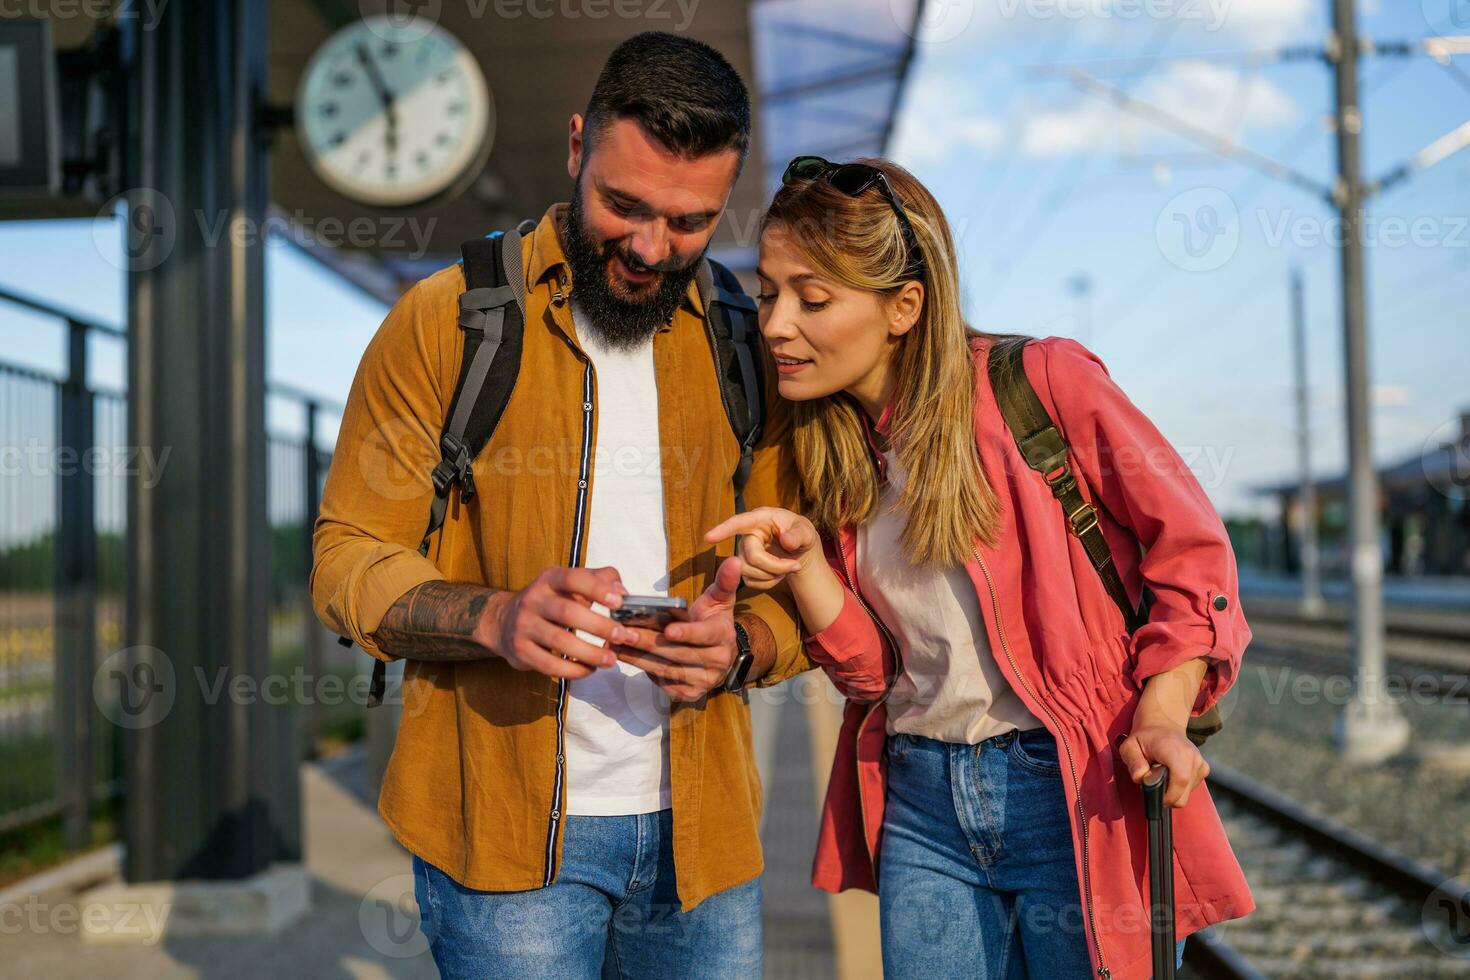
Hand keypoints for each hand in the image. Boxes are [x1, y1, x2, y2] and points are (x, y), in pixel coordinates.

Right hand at [483, 566, 634, 679]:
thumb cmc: (550, 602)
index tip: (619, 602)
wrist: (504, 622)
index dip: (597, 589)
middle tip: (622, 636)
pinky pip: (549, 664)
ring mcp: (524, 625)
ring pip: (559, 641)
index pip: (573, 578)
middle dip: (599, 626)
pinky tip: (589, 669)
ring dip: (590, 653)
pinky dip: (573, 670)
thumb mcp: (570, 584)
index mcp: (549, 579)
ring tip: (611, 659)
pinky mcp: (521, 650)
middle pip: (568, 612)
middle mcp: (533, 599)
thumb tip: (622, 592)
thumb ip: (599, 580)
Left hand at [612, 556, 742, 700]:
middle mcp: (717, 662)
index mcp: (723, 636)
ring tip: (616, 643)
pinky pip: (663, 682)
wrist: (720, 653)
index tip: (668, 630)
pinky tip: (625, 657)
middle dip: (649, 643)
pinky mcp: (689, 693)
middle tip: (625, 632)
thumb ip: (724, 581)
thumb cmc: (712, 621)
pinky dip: (642, 670)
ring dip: (638, 657)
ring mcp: (704, 681)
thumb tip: (734, 560)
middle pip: (678, 653)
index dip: (687, 633)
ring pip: (667, 669)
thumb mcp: (719, 600)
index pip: (705, 635)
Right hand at [703, 507, 819, 590]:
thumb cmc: (801, 535)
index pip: (739, 523)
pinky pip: (750, 581)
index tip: (709, 538)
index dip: (723, 530)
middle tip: (795, 566)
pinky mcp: (744, 567)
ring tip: (789, 568)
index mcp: (761, 519)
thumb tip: (786, 541)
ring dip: (772, 575)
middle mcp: (748, 534)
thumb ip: (799, 535)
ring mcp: (743, 552)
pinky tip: (778, 575)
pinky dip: (768, 583)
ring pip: (747, 571)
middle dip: (775, 566)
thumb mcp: (806, 532)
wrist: (799, 551)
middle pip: (751, 557)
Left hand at [1117, 721, 1209, 807]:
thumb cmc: (1145, 737)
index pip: (1180, 780)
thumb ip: (1133, 762)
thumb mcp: (1129, 747)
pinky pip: (1191, 788)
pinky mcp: (1204, 768)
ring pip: (1187, 794)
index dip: (1168, 796)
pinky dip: (1180, 787)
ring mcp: (1200, 762)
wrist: (1163, 725)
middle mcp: (1191, 756)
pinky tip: (1171, 774)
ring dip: (1172, 790)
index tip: (1155, 796)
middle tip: (1154, 783)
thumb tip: (1140, 777)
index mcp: (1174, 750)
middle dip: (1167, 796)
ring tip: (1162, 774)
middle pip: (1184, 794)